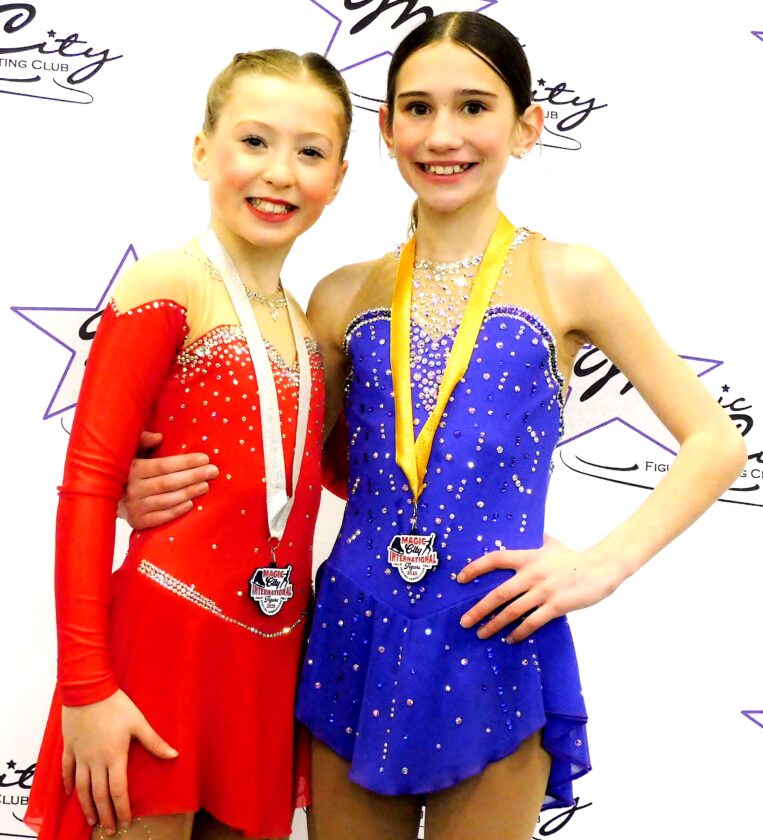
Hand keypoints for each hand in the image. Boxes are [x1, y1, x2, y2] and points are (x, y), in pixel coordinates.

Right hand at [62, 690, 177, 834]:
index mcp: (114, 756)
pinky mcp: (69, 747)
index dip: (122, 808)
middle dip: (105, 814)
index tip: (126, 822)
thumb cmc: (116, 705)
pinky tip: (69, 794)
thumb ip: (154, 742)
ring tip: (92, 820)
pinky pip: (66, 770)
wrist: (88, 690)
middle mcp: (96, 761)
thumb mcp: (139, 722)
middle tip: (109, 830)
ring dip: (86, 805)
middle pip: (99, 794)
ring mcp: (80, 755)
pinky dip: (67, 784)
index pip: (118, 790)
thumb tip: (174, 755)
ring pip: (81, 788)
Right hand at [119, 431, 217, 529]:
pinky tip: (191, 504)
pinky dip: (177, 511)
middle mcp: (132, 489)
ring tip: (206, 486)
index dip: (185, 462)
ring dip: (189, 492)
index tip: (205, 458)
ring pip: (167, 500)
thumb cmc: (130, 470)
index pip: (163, 465)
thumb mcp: (132, 451)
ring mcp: (135, 507)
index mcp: (133, 469)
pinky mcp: (138, 522)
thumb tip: (159, 436)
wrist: (110, 497)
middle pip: (168, 483)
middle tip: (213, 471)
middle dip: (193, 476)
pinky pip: (161, 517)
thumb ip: (143, 440)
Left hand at [458, 535, 626, 642]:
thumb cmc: (574, 557)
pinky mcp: (556, 606)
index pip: (495, 559)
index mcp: (528, 557)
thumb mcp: (551, 543)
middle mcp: (532, 574)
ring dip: (494, 625)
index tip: (460, 579)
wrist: (600, 568)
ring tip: (482, 634)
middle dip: (479, 609)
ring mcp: (543, 592)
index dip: (476, 568)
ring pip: (512, 611)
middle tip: (464, 621)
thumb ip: (536, 540)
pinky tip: (510, 639)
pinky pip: (532, 622)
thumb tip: (528, 531)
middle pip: (498, 594)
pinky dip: (519, 633)